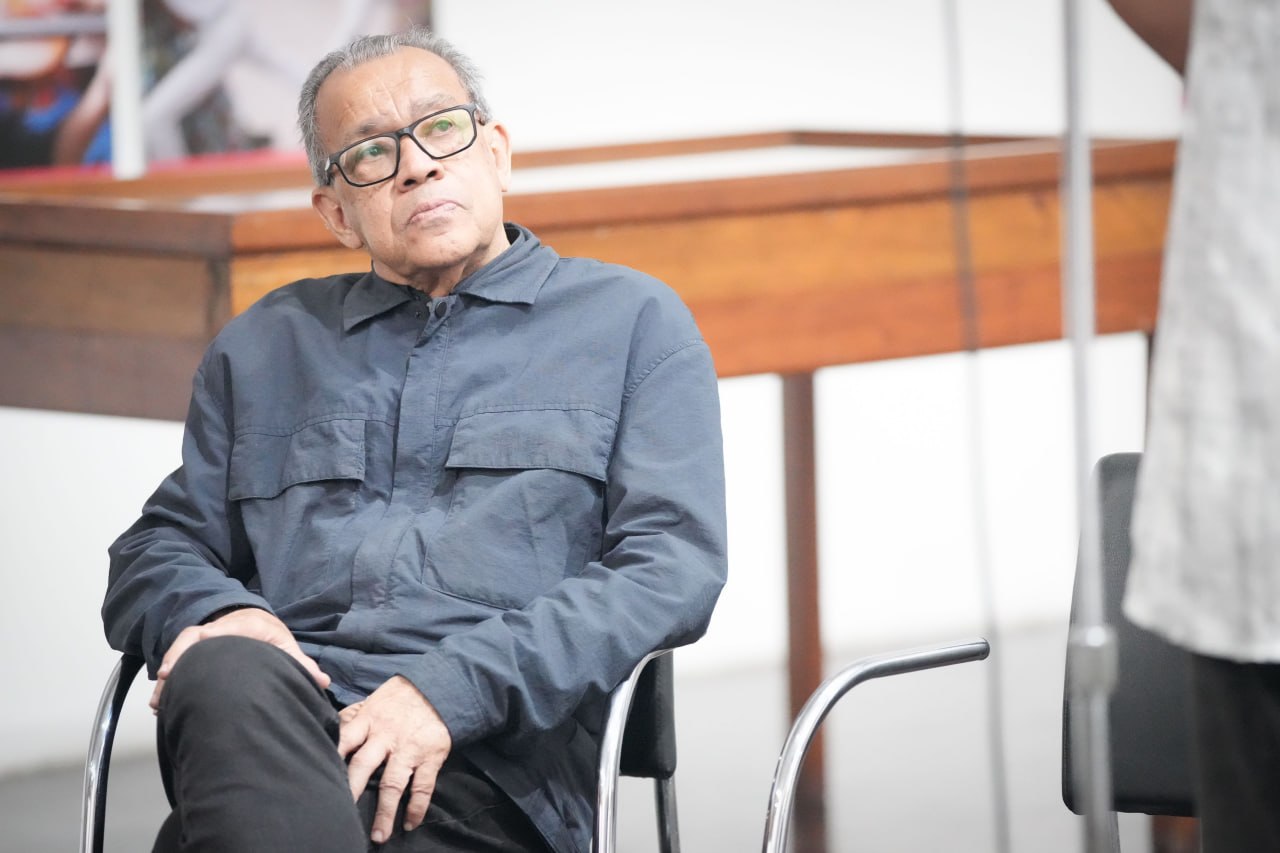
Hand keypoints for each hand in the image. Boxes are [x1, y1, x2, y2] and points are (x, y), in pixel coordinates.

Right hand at [150, 607, 329, 711]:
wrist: (255, 621)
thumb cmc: (270, 636)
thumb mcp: (286, 646)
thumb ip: (301, 664)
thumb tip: (322, 681)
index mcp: (243, 626)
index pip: (219, 629)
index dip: (203, 640)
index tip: (192, 652)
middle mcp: (219, 630)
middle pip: (191, 639)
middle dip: (177, 660)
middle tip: (165, 684)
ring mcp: (205, 639)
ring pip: (181, 651)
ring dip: (169, 674)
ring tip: (159, 703)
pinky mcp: (197, 651)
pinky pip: (179, 661)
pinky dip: (169, 680)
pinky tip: (164, 703)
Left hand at [338, 676, 452, 844]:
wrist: (439, 687)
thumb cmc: (400, 697)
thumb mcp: (373, 700)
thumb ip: (353, 717)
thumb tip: (329, 728)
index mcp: (368, 720)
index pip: (344, 738)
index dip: (332, 755)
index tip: (319, 775)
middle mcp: (386, 736)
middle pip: (364, 765)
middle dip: (352, 790)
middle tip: (341, 814)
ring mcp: (409, 748)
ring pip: (394, 783)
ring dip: (386, 811)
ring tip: (379, 835)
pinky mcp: (431, 757)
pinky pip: (424, 786)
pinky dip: (417, 807)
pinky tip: (410, 823)